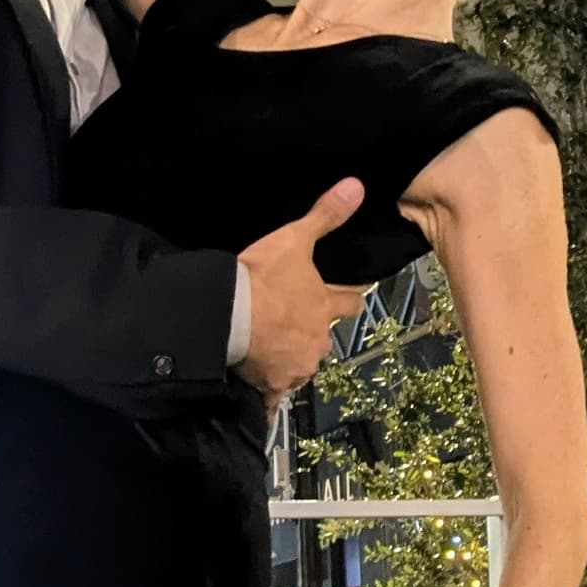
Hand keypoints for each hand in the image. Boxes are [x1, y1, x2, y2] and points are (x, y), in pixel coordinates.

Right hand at [231, 178, 369, 397]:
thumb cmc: (262, 276)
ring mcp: (296, 366)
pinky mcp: (272, 386)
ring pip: (301, 365)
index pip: (349, 304)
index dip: (347, 299)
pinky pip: (274, 398)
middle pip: (323, 339)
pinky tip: (263, 401)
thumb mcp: (294, 239)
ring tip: (270, 352)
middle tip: (292, 326)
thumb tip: (358, 185)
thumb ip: (325, 215)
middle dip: (311, 334)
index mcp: (324, 307)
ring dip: (290, 360)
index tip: (346, 299)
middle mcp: (317, 340)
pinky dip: (269, 399)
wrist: (228, 315)